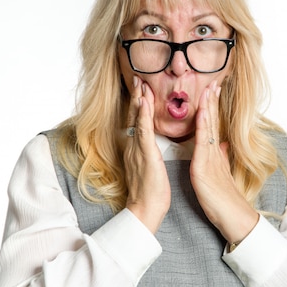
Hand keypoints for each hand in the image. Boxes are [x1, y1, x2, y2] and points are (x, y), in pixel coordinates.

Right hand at [123, 76, 169, 232]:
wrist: (145, 210)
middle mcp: (133, 147)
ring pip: (137, 120)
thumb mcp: (152, 170)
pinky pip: (143, 131)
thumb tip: (153, 151)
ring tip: (140, 82)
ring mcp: (137, 150)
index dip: (140, 105)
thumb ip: (151, 157)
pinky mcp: (144, 155)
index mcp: (137, 150)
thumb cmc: (151, 193)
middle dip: (136, 96)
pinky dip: (142, 115)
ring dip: (139, 99)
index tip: (142, 88)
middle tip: (138, 77)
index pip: (138, 123)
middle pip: (134, 117)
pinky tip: (144, 102)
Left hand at [190, 80, 258, 243]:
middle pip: (212, 121)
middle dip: (212, 101)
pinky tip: (202, 113)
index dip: (212, 107)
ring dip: (208, 107)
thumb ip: (220, 157)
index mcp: (214, 153)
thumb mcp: (221, 173)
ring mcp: (210, 158)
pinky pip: (202, 143)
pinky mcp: (203, 167)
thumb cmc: (224, 198)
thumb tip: (221, 144)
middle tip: (213, 81)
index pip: (212, 125)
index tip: (212, 90)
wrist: (232, 216)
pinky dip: (202, 126)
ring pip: (209, 127)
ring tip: (209, 89)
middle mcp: (214, 152)